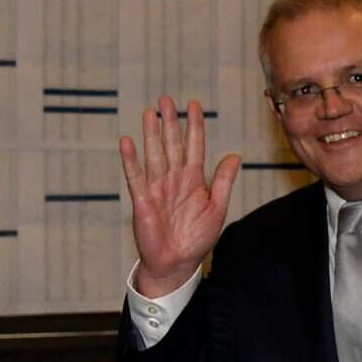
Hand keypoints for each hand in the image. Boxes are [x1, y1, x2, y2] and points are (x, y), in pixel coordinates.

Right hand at [119, 96, 240, 297]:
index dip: (195, 126)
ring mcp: (157, 187)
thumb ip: (223, 181)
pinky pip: (136, 176)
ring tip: (150, 112)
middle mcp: (175, 178)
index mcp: (194, 179)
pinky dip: (131, 159)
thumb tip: (235, 155)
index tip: (194, 104)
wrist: (178, 262)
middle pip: (172, 144)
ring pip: (154, 154)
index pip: (195, 146)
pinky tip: (127, 142)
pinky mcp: (142, 199)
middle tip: (167, 99)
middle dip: (170, 121)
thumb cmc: (198, 238)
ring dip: (152, 133)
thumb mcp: (217, 208)